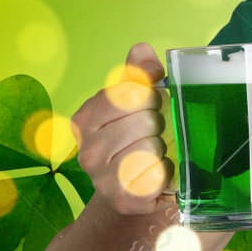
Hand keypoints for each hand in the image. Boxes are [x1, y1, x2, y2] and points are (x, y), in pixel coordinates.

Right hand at [73, 42, 174, 214]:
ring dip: (162, 149)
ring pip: (152, 147)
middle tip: (153, 134)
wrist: (133, 188)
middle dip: (158, 124)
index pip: (129, 94)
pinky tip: (156, 174)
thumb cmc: (136, 136)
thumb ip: (139, 72)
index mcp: (86, 119)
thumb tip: (142, 51)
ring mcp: (102, 179)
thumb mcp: (136, 99)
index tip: (149, 104)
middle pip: (145, 121)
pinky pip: (157, 174)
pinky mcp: (123, 199)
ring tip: (154, 154)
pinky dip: (165, 172)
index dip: (149, 96)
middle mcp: (87, 150)